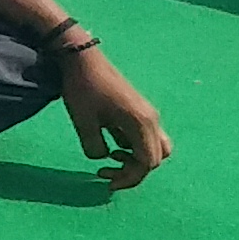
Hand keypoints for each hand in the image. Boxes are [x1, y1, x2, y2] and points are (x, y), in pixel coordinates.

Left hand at [60, 44, 169, 186]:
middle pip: (156, 158)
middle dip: (134, 171)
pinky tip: (110, 144)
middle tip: (107, 174)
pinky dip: (133, 147)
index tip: (106, 182)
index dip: (129, 178)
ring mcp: (147, 114)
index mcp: (141, 123)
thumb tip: (103, 159)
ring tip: (110, 158)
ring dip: (136, 159)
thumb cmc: (82, 88)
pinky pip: (145, 136)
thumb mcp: (83, 122)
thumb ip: (94, 147)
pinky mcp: (139, 110)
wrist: (82, 57)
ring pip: (155, 147)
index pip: (147, 163)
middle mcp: (151, 120)